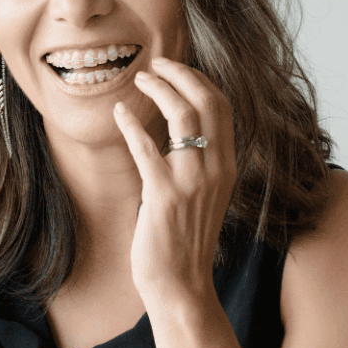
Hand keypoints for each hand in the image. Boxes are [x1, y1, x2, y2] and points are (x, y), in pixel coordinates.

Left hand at [112, 57, 236, 307]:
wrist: (181, 283)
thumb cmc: (185, 239)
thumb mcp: (203, 195)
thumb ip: (198, 163)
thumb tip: (178, 130)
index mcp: (227, 166)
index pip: (222, 107)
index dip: (198, 80)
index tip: (175, 68)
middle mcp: (215, 169)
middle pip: (207, 102)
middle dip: (181, 74)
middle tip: (156, 63)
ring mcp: (191, 181)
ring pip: (184, 115)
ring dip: (159, 89)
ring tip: (139, 78)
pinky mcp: (163, 194)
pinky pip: (146, 147)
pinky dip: (131, 123)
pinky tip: (120, 111)